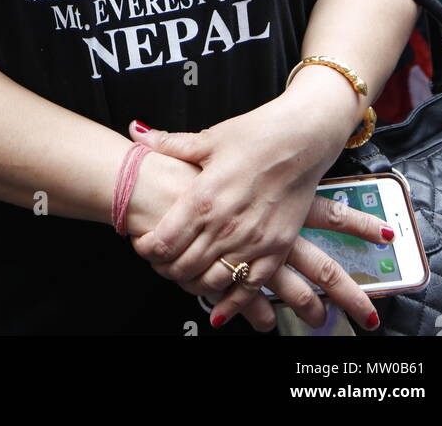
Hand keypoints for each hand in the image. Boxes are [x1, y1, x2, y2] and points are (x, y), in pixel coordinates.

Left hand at [127, 102, 387, 332]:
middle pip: (183, 265)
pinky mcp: (277, 249)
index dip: (146, 247)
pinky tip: (219, 308)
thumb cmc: (258, 134)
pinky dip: (232, 303)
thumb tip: (136, 132)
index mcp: (205, 198)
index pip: (163, 241)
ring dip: (193, 282)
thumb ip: (170, 143)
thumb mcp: (210, 138)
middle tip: (159, 258)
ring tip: (184, 271)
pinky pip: (250, 287)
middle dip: (164, 266)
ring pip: (211, 280)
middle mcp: (226, 225)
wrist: (304, 138)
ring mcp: (253, 241)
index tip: (141, 242)